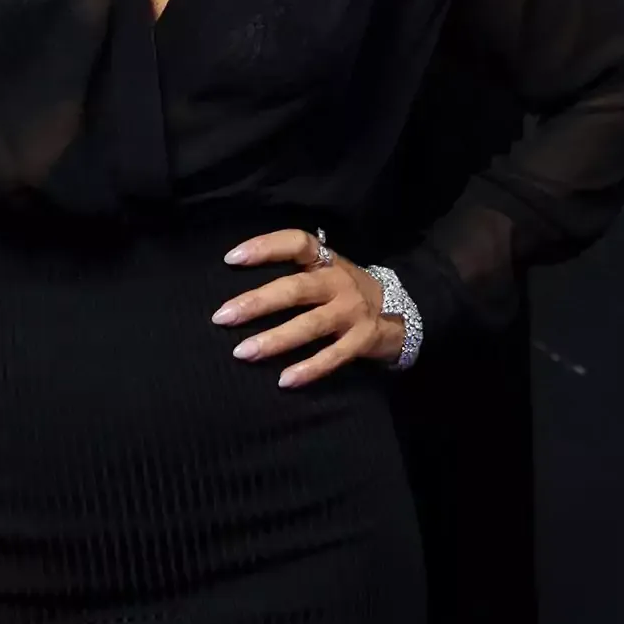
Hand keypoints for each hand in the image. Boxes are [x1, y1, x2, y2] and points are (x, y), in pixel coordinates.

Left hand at [212, 227, 404, 388]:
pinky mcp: (363, 340)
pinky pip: (333, 357)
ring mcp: (352, 312)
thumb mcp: (327, 271)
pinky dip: (309, 369)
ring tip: (242, 352)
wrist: (402, 311)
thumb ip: (295, 273)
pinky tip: (284, 380)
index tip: (231, 259)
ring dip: (274, 340)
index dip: (264, 247)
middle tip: (222, 316)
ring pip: (310, 325)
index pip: (296, 242)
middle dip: (256, 303)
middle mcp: (339, 282)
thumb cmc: (346, 291)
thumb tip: (239, 285)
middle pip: (295, 289)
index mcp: (326, 261)